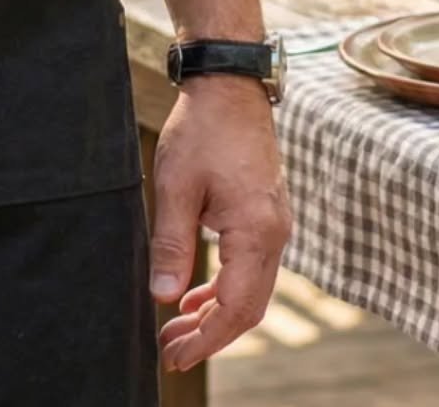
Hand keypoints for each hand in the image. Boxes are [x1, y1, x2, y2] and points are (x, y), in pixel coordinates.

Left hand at [149, 74, 291, 372]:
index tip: (174, 355)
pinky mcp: (266, 212)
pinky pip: (252, 265)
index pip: (235, 307)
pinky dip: (226, 287)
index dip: (205, 339)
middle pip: (249, 306)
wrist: (230, 84)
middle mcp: (275, 231)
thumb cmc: (203, 129)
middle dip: (210, 334)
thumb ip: (171, 244)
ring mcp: (275, 221)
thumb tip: (163, 296)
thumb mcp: (176, 186)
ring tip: (176, 327)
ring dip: (216, 313)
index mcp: (256, 230)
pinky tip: (195, 294)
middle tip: (170, 350)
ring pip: (252, 288)